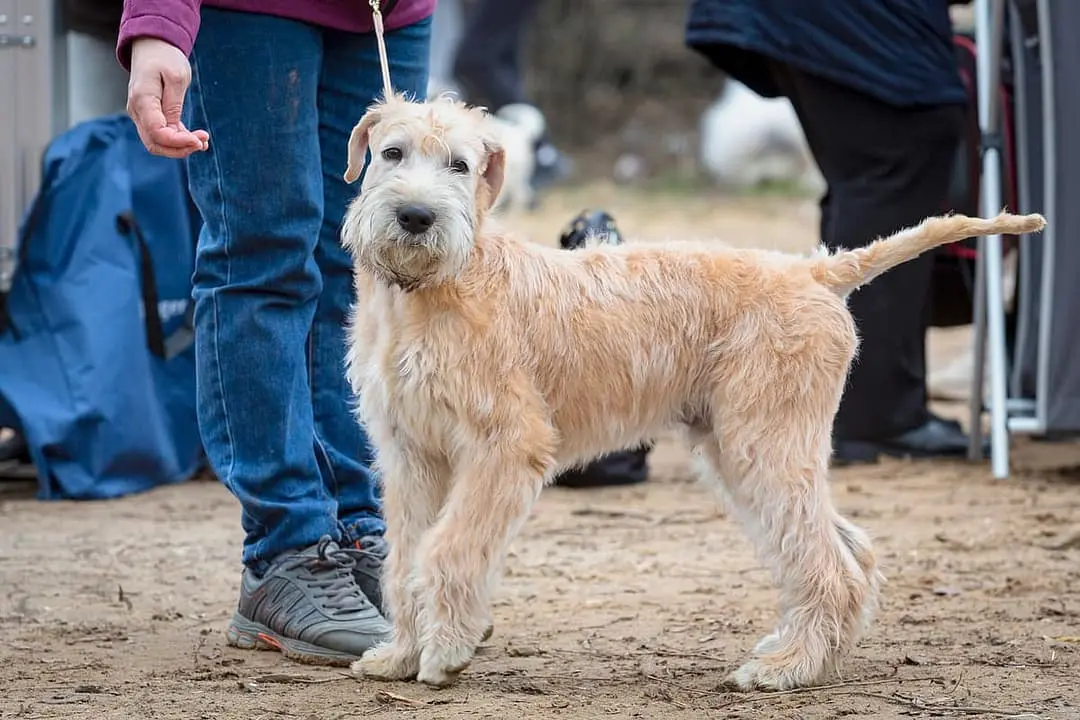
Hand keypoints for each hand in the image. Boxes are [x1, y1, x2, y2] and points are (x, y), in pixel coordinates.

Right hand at [126, 38, 209, 157]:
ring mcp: (142, 114)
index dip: (178, 142)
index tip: (199, 140)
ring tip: (204, 141)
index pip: (157, 133)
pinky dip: (178, 140)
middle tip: (202, 142)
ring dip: (180, 146)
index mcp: (142, 100)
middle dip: (180, 149)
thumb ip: (174, 106)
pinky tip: (197, 138)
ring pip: (158, 142)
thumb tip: (175, 131)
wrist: (152, 46)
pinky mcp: (150, 115)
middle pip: (155, 144)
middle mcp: (137, 111)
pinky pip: (162, 134)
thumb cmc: (165, 58)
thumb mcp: (177, 78)